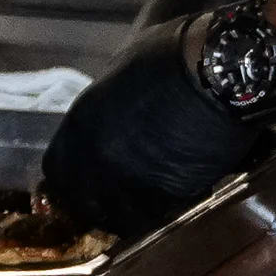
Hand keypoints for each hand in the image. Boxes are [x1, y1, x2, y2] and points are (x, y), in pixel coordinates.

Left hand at [39, 16, 275, 237]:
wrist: (218, 71)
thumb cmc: (171, 57)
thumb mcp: (121, 73)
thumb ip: (104, 107)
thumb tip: (105, 122)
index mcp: (80, 126)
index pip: (57, 176)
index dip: (74, 185)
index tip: (90, 185)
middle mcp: (97, 159)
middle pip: (86, 206)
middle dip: (103, 207)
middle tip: (124, 200)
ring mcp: (130, 181)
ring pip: (125, 218)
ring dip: (139, 212)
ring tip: (158, 198)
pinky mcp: (167, 196)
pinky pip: (161, 216)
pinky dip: (170, 208)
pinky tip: (183, 192)